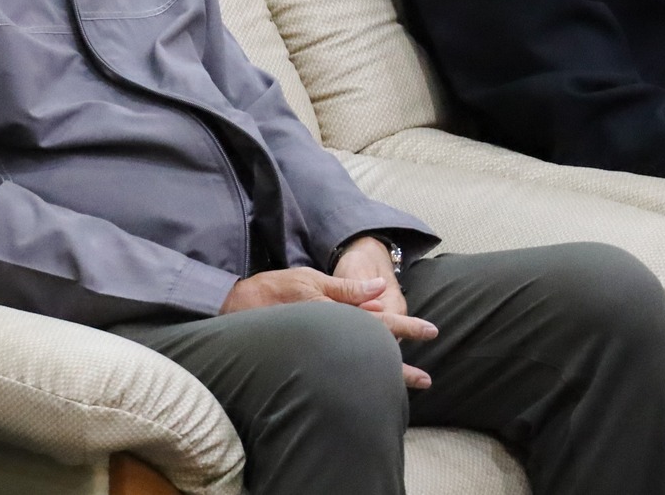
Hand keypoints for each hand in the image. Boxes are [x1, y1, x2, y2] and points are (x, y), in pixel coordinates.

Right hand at [221, 260, 436, 388]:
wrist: (233, 311)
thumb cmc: (271, 291)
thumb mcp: (309, 279)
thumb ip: (345, 288)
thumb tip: (380, 289)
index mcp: (335, 314)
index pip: (380, 323)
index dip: (407, 328)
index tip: (431, 331)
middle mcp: (330, 337)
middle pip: (373, 354)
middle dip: (401, 370)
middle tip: (427, 380)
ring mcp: (319, 352)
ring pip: (357, 367)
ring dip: (382, 376)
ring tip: (405, 386)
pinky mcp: (308, 361)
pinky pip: (338, 369)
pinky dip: (356, 374)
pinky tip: (366, 379)